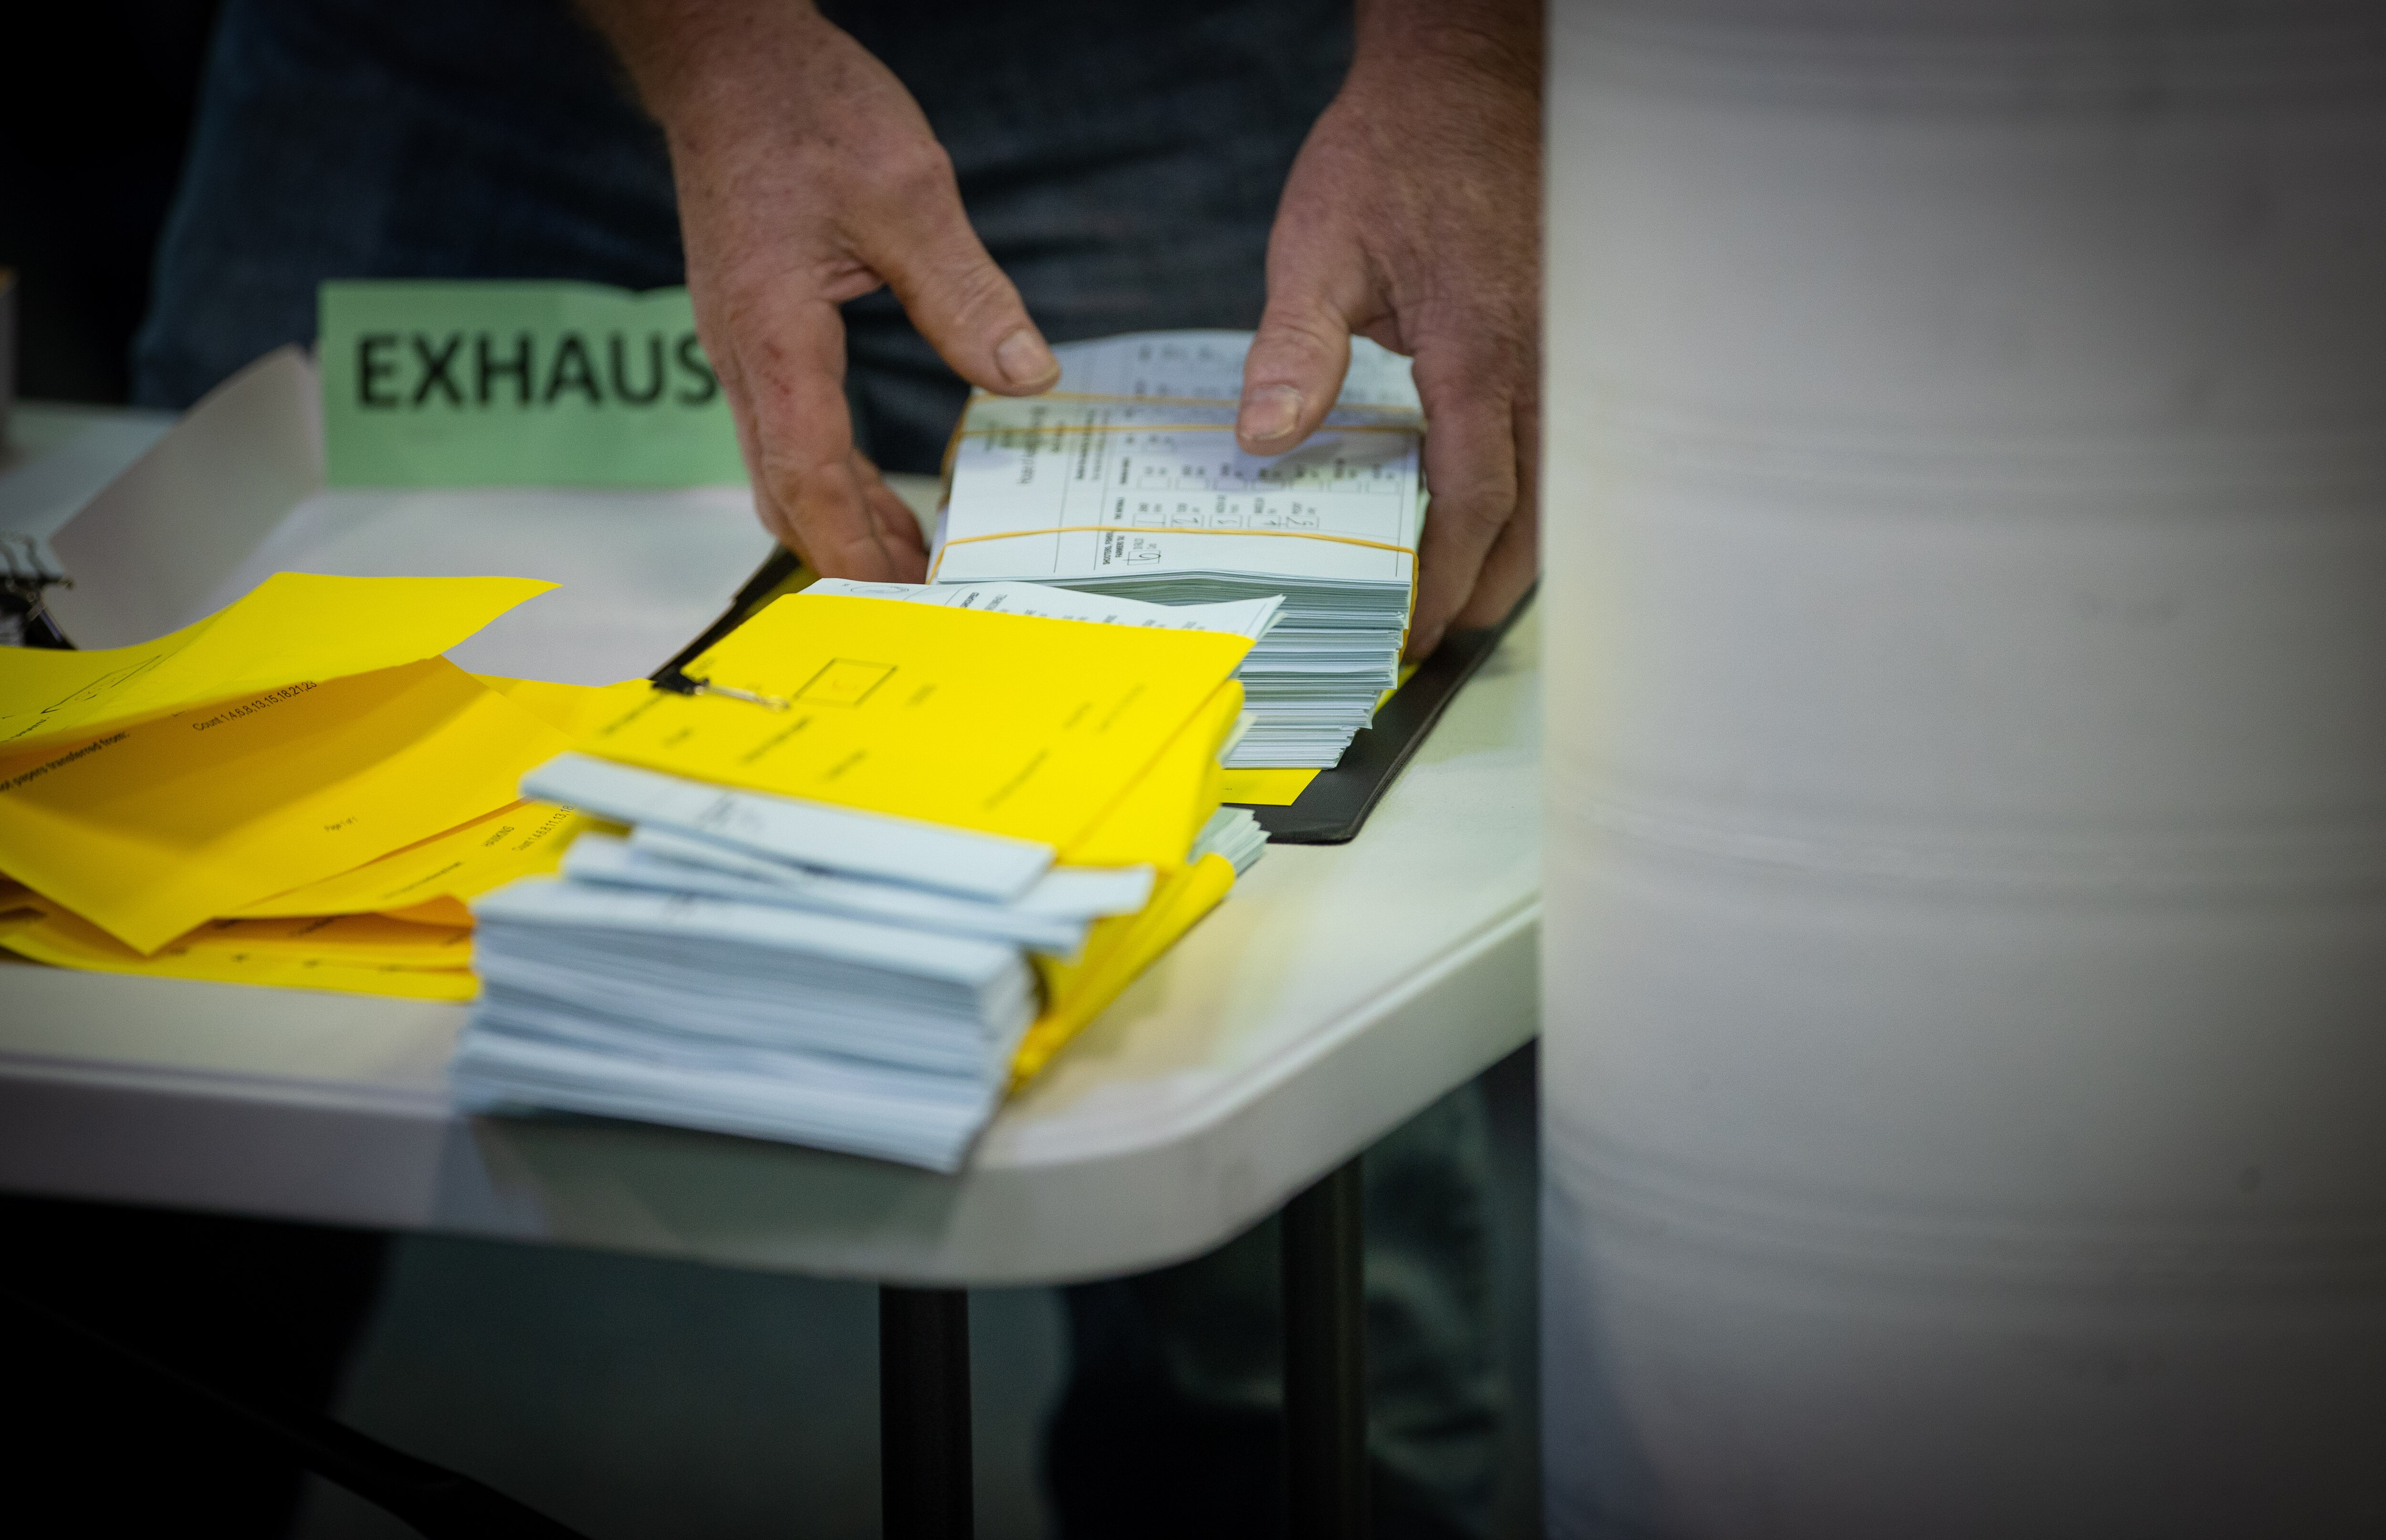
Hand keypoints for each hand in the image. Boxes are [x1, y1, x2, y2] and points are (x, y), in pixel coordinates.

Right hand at [581, 1, 1059, 577]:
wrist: (726, 60)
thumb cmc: (803, 111)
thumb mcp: (907, 193)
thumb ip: (965, 293)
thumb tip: (1026, 376)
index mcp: (776, 332)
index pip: (809, 471)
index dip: (855, 544)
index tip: (900, 594)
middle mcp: (745, 353)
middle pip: (785, 490)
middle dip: (848, 555)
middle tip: (916, 605)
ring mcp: (743, 345)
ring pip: (782, 467)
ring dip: (841, 520)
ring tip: (909, 565)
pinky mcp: (755, 329)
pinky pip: (787, 428)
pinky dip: (832, 474)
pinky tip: (875, 490)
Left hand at [1236, 2, 1541, 658]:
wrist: (1469, 77)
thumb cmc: (1397, 150)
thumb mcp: (1320, 245)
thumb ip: (1295, 349)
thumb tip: (1264, 441)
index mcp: (1479, 355)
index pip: (1472, 503)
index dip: (1441, 580)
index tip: (1410, 631)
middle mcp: (1539, 363)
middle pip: (1532, 516)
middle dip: (1484, 588)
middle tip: (1435, 637)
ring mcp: (1562, 351)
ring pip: (1557, 485)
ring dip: (1511, 547)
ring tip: (1456, 589)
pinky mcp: (1562, 336)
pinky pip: (1555, 438)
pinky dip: (1525, 489)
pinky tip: (1479, 503)